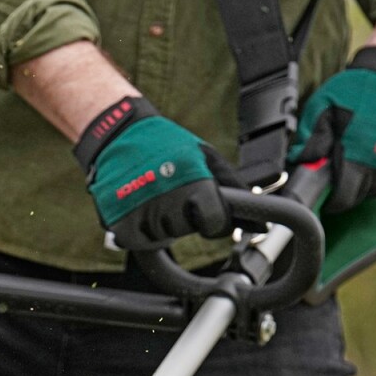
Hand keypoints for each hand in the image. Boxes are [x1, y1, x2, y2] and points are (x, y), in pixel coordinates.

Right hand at [75, 97, 237, 249]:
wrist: (116, 135)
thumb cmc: (164, 144)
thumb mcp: (205, 156)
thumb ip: (232, 187)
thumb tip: (258, 223)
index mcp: (193, 183)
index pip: (214, 223)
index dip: (214, 221)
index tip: (208, 213)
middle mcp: (169, 201)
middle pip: (185, 230)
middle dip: (182, 217)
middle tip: (171, 194)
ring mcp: (143, 215)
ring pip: (162, 236)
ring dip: (160, 223)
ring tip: (152, 196)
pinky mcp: (121, 225)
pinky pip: (140, 241)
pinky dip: (140, 230)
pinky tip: (138, 207)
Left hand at [289, 46, 375, 214]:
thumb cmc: (353, 91)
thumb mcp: (322, 109)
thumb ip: (310, 138)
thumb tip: (301, 164)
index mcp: (356, 154)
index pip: (342, 198)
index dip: (330, 201)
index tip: (323, 195)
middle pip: (356, 198)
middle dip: (342, 192)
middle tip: (335, 176)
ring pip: (371, 193)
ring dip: (360, 185)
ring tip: (352, 164)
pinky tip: (369, 163)